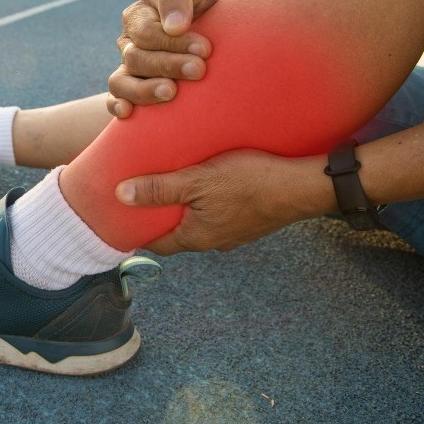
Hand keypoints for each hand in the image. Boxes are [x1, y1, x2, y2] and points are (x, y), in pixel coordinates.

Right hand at [108, 0, 225, 117]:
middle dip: (168, 65)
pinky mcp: (129, 93)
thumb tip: (173, 27)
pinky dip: (116, 106)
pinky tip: (129, 112)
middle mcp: (128, 43)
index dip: (172, 42)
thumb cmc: (206, 10)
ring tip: (171, 93)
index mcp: (138, 15)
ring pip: (120, 82)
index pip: (146, 32)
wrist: (219, 36)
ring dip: (144, 89)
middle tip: (198, 70)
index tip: (205, 50)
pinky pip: (113, 100)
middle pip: (136, 58)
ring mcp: (127, 70)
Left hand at [115, 150, 331, 253]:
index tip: (122, 215)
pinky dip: (206, 203)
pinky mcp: (250, 221)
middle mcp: (214, 242)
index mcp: (197, 238)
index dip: (137, 229)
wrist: (302, 186)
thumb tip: (121, 195)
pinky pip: (218, 215)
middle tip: (144, 193)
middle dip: (160, 216)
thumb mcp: (197, 180)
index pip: (157, 243)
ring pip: (199, 223)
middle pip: (177, 232)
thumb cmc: (249, 181)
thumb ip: (160, 189)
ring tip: (172, 184)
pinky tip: (206, 183)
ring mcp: (234, 234)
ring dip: (185, 208)